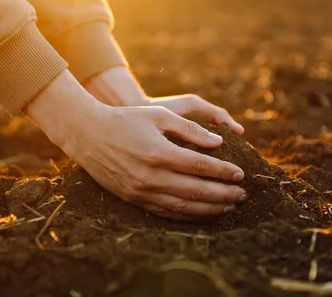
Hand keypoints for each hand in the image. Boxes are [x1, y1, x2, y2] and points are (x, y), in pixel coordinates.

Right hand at [26, 71, 246, 220]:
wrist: (87, 135)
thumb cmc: (126, 120)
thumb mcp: (159, 115)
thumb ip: (189, 129)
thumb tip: (217, 143)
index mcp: (159, 152)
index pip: (200, 166)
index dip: (223, 172)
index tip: (240, 174)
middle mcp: (151, 176)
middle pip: (196, 190)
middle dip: (224, 194)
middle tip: (243, 195)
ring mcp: (142, 191)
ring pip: (184, 206)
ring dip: (210, 209)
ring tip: (230, 207)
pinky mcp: (135, 200)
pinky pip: (167, 213)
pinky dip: (188, 215)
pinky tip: (203, 213)